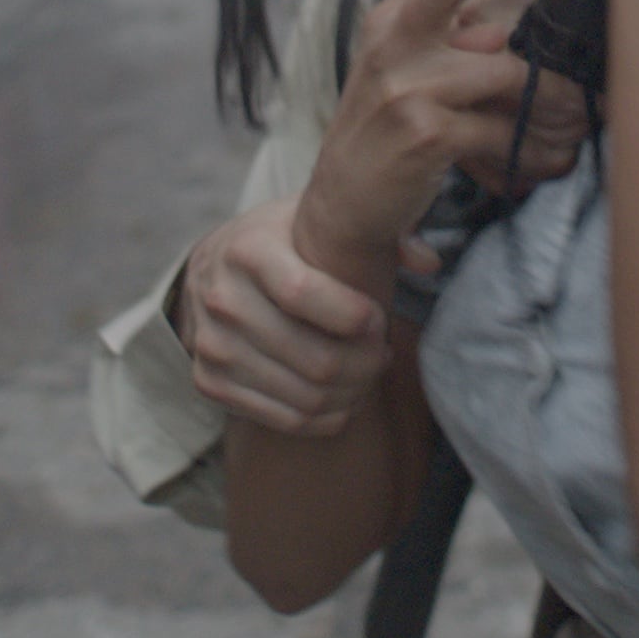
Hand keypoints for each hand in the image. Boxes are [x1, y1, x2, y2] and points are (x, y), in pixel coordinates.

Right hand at [180, 202, 389, 436]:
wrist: (211, 271)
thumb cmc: (280, 242)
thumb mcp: (312, 218)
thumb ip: (371, 228)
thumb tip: (428, 261)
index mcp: (247, 251)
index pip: (303, 294)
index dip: (354, 315)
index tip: (378, 316)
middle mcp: (221, 300)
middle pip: (315, 359)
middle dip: (366, 362)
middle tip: (383, 350)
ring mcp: (211, 347)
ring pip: (306, 396)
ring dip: (353, 392)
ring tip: (368, 370)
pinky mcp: (210, 383)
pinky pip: (285, 419)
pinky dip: (328, 416)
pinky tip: (346, 396)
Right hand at [293, 0, 552, 278]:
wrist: (342, 205)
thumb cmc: (384, 134)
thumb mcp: (401, 76)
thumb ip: (442, 45)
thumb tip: (504, 27)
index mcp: (388, 24)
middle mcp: (392, 45)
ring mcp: (407, 88)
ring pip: (506, 72)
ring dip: (554, 98)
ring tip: (578, 116)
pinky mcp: (427, 134)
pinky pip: (503, 132)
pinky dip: (535, 147)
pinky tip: (550, 158)